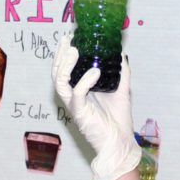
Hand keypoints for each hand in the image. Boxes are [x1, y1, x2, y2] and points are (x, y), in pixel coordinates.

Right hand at [52, 33, 140, 179]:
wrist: (120, 142)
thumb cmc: (118, 120)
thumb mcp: (122, 90)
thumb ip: (121, 72)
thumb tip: (122, 54)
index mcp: (80, 89)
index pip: (65, 68)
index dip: (64, 53)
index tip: (70, 37)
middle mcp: (73, 95)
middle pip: (57, 72)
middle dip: (60, 54)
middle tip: (67, 39)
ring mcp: (74, 104)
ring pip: (60, 81)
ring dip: (65, 65)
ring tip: (74, 50)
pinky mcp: (80, 113)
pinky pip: (77, 94)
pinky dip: (84, 81)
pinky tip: (94, 71)